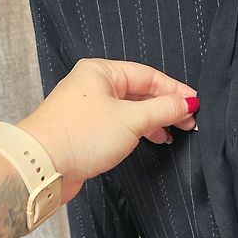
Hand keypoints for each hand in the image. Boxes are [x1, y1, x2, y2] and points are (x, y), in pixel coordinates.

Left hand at [16, 58, 199, 203]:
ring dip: (154, 120)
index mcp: (101, 71)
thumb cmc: (81, 135)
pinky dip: (138, 130)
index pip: (148, 75)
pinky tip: (151, 139)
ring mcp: (88, 108)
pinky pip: (120, 124)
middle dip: (166, 106)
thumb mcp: (132, 119)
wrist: (42, 166)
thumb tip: (187, 103)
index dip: (174, 90)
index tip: (194, 104)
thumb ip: (163, 109)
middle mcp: (93, 85)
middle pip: (140, 91)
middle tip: (188, 121)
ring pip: (131, 109)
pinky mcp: (86, 130)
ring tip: (172, 133)